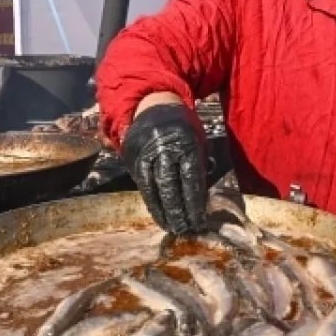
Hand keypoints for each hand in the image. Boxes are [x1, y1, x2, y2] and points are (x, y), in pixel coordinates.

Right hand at [120, 102, 206, 234]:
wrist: (152, 105)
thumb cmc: (182, 127)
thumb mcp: (197, 140)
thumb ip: (199, 165)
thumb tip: (202, 196)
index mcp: (184, 144)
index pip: (190, 178)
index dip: (195, 202)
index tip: (200, 220)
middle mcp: (163, 150)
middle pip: (171, 186)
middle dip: (179, 211)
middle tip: (186, 230)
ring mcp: (146, 155)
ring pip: (154, 189)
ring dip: (164, 213)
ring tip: (173, 229)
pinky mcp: (133, 160)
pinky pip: (143, 187)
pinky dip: (152, 204)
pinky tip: (159, 217)